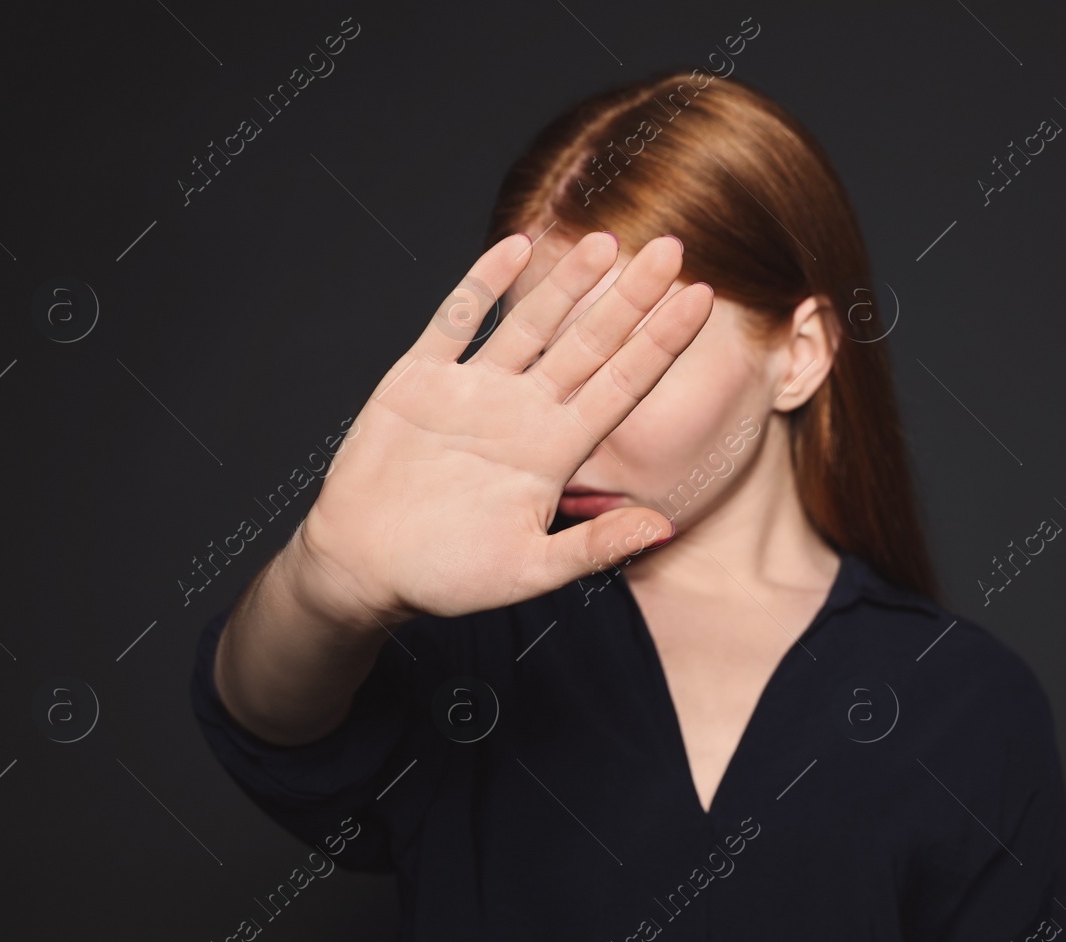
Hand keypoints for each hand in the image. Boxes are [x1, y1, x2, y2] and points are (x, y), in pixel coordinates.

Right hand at [294, 231, 713, 626]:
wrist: (363, 568)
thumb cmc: (445, 576)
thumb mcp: (528, 570)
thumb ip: (593, 548)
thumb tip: (663, 528)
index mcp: (555, 452)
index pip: (623, 386)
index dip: (661, 344)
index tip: (702, 301)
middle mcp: (523, 412)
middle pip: (589, 343)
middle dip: (630, 297)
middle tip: (672, 246)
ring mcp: (473, 391)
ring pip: (532, 323)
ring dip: (566, 282)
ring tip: (606, 240)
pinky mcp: (420, 380)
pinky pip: (456, 321)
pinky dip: (481, 284)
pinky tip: (514, 246)